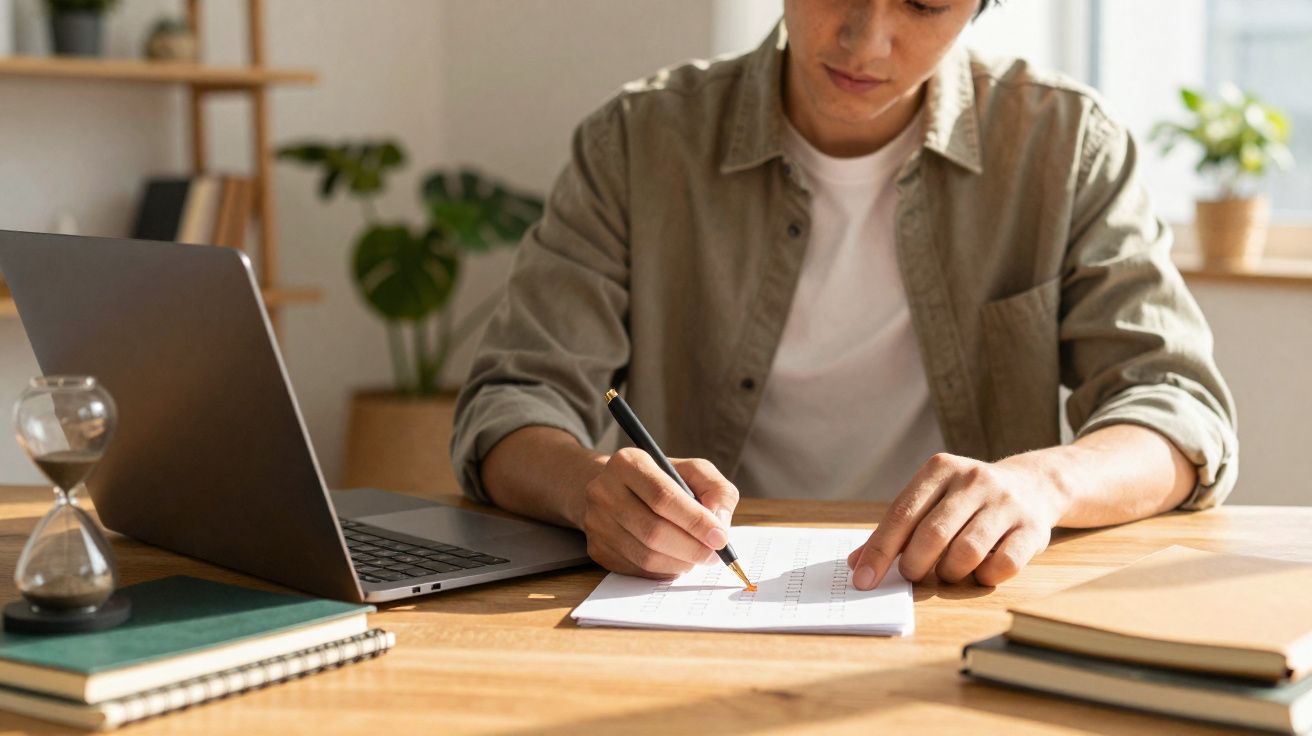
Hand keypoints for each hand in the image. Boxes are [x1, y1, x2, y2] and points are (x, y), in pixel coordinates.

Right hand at [577, 448, 739, 578]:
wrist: (615, 490)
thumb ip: (715, 489)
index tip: (720, 537)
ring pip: (646, 555)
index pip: (663, 496)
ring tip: (698, 556)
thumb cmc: (662, 480)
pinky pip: (637, 569)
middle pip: (653, 530)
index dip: (695, 521)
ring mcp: (596, 522)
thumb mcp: (692, 471)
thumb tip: (720, 523)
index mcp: (628, 463)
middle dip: (692, 548)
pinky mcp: (597, 548)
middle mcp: (604, 491)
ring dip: (680, 562)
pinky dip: (664, 570)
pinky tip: (676, 559)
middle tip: (715, 554)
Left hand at [847, 452, 1069, 588]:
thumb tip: (858, 565)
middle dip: (914, 565)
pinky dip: (985, 577)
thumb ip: (896, 529)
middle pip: (933, 534)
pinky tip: (980, 571)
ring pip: (967, 552)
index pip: (901, 513)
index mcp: (940, 469)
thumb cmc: (966, 500)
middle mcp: (974, 480)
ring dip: (950, 573)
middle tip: (912, 575)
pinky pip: (1003, 565)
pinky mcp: (1032, 528)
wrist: (1033, 484)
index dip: (880, 551)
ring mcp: (1006, 503)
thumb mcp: (931, 499)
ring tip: (948, 571)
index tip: (862, 580)